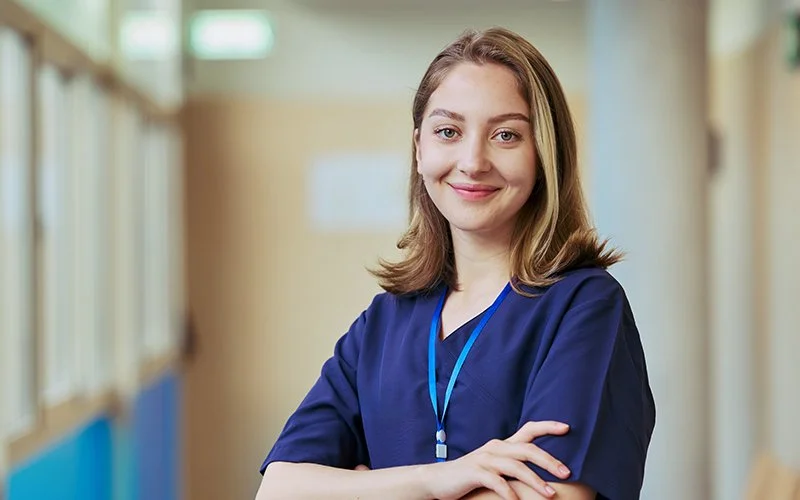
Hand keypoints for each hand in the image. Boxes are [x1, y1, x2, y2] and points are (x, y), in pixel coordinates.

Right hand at [422, 421, 570, 499]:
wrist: (439, 480)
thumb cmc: (472, 475)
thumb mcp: (495, 465)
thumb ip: (514, 463)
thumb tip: (541, 470)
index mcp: (503, 445)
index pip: (529, 429)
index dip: (548, 426)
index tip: (567, 428)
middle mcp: (496, 448)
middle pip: (528, 449)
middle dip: (549, 460)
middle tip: (567, 472)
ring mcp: (484, 460)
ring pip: (516, 466)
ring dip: (535, 480)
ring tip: (550, 493)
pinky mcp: (474, 473)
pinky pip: (496, 482)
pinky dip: (509, 492)